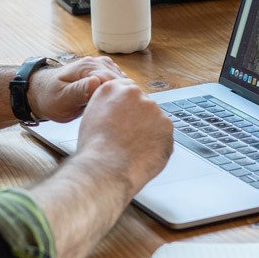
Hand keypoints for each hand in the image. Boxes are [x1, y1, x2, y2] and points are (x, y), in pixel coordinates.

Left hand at [28, 56, 125, 122]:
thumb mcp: (62, 98)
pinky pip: (118, 83)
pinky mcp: (103, 74)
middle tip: (121, 117)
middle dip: (123, 98)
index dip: (119, 98)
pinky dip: (119, 94)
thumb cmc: (49, 97)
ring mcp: (101, 67)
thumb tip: (96, 82)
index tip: (120, 113)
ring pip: (122, 82)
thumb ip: (79, 91)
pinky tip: (115, 106)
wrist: (41, 93)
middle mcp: (97, 63)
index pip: (114, 81)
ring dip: (122, 96)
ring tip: (119, 113)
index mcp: (87, 67)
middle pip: (121, 81)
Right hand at [73, 78, 174, 196]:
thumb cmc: (94, 149)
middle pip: (143, 104)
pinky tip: (143, 154)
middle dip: (139, 119)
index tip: (127, 118)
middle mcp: (134, 94)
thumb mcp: (91, 117)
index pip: (127, 90)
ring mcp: (153, 109)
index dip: (127, 107)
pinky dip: (157, 145)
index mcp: (112, 89)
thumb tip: (118, 111)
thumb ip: (108, 107)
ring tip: (133, 149)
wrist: (106, 168)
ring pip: (155, 120)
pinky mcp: (167, 125)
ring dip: (149, 132)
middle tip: (129, 138)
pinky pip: (164, 135)